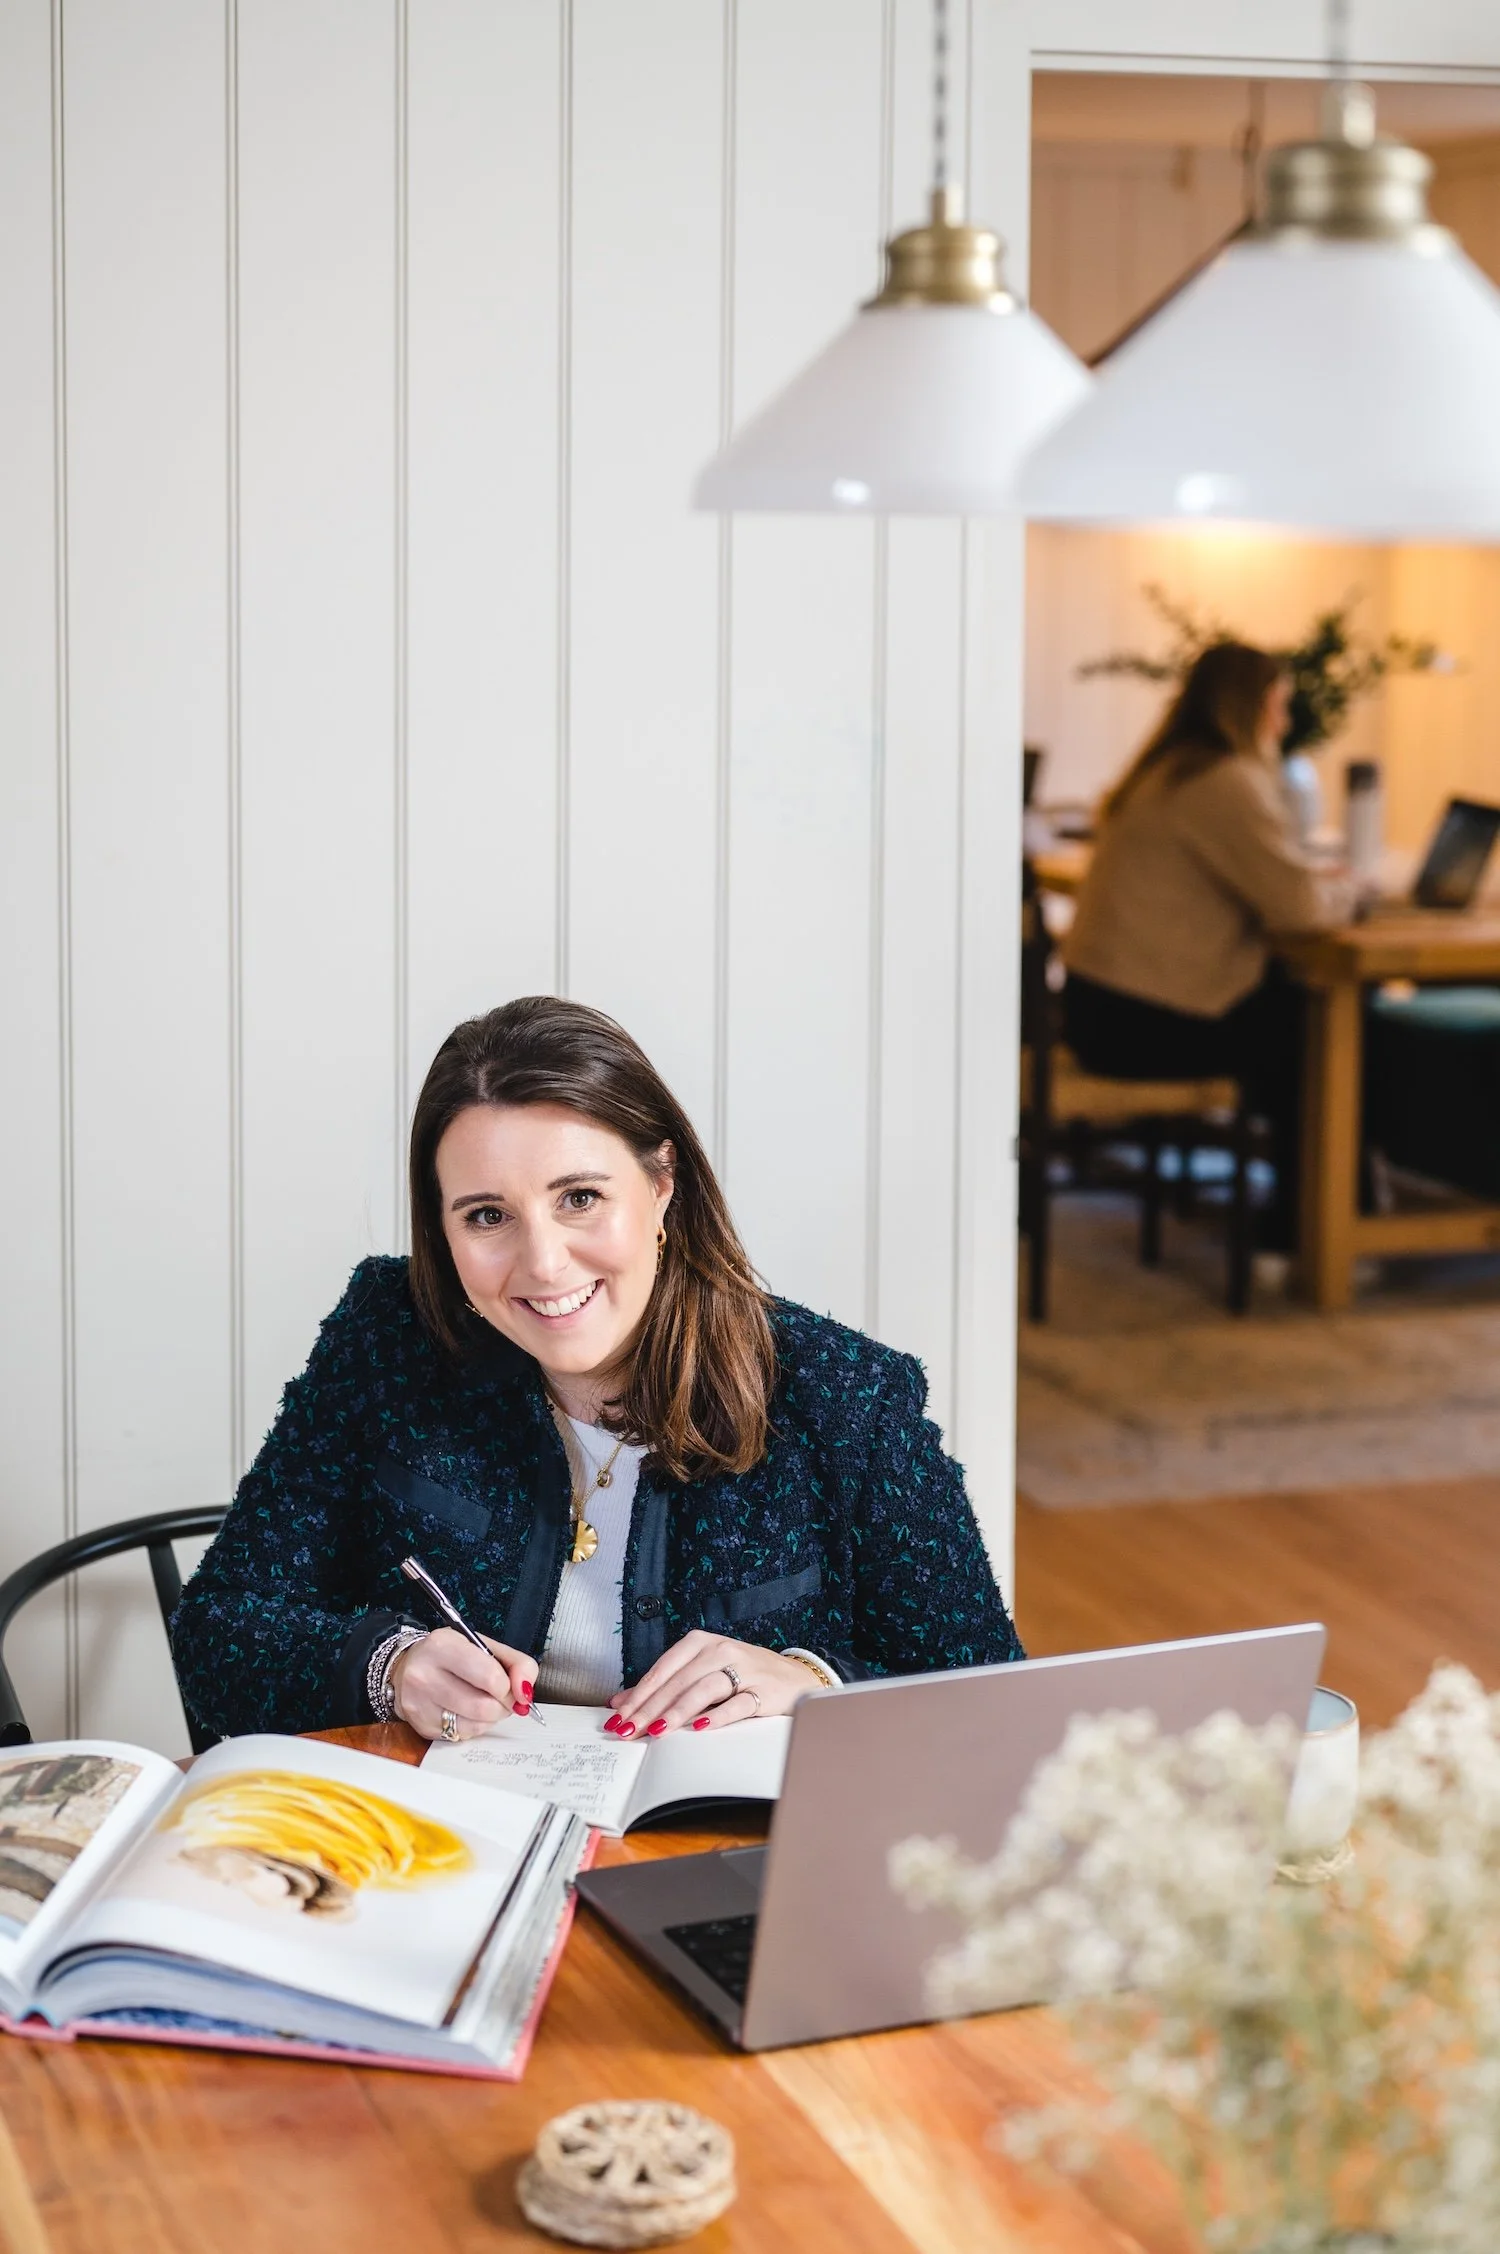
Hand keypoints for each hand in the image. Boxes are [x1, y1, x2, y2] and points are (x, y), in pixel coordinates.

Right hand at [390, 1628, 537, 1743]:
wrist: (407, 1668)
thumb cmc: (451, 1656)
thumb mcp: (484, 1645)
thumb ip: (516, 1663)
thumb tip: (526, 1693)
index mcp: (442, 1646)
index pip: (490, 1677)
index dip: (509, 1687)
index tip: (510, 1685)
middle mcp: (425, 1675)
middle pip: (484, 1706)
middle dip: (502, 1705)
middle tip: (501, 1697)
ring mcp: (419, 1704)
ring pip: (475, 1725)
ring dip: (490, 1717)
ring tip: (484, 1702)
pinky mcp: (421, 1726)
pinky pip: (463, 1735)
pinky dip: (474, 1726)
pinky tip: (466, 1711)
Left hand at [607, 1633, 816, 1737]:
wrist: (793, 1677)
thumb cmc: (741, 1674)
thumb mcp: (700, 1672)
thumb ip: (662, 1686)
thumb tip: (620, 1701)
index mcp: (700, 1643)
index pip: (662, 1669)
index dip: (638, 1695)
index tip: (619, 1718)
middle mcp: (720, 1650)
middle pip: (678, 1681)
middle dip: (650, 1709)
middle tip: (629, 1731)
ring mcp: (743, 1669)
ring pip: (703, 1689)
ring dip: (678, 1711)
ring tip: (658, 1731)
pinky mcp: (763, 1690)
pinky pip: (737, 1704)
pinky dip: (717, 1716)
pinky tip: (700, 1728)